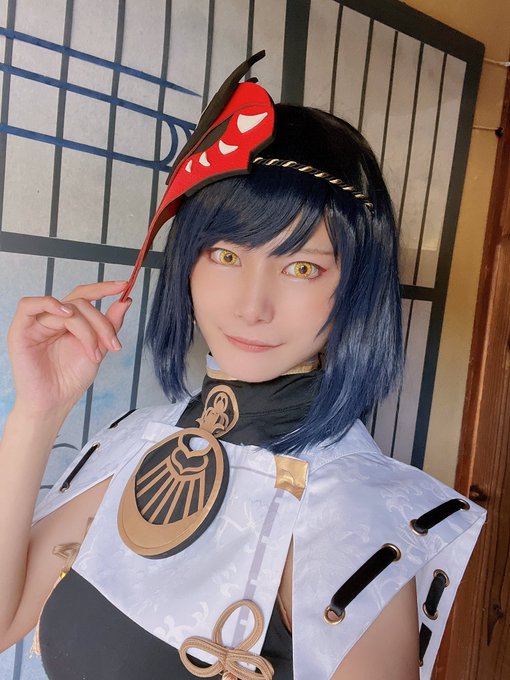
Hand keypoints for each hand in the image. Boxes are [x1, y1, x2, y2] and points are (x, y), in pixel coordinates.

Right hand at [7, 281, 131, 417]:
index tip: (124, 286)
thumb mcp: (99, 348)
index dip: (104, 288)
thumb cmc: (71, 380)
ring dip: (86, 327)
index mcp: (69, 321)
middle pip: (81, 302)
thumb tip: (126, 300)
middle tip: (113, 344)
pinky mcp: (20, 330)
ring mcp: (36, 323)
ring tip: (94, 350)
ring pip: (66, 307)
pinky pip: (29, 306)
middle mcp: (53, 319)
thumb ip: (110, 324)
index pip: (85, 296)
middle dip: (102, 322)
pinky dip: (51, 305)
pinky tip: (67, 316)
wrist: (55, 403)